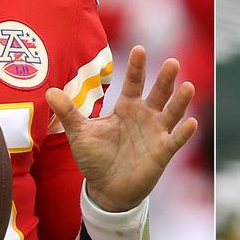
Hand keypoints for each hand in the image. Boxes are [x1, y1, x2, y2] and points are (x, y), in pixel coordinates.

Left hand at [46, 46, 196, 211]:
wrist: (106, 189)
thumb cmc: (95, 158)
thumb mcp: (79, 133)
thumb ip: (68, 112)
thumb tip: (48, 91)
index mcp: (126, 107)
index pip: (133, 82)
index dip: (137, 67)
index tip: (140, 49)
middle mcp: (145, 116)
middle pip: (158, 93)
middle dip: (165, 78)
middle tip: (172, 62)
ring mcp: (156, 133)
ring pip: (172, 113)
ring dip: (180, 101)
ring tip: (188, 86)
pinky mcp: (162, 152)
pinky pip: (175, 140)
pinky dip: (184, 132)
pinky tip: (191, 123)